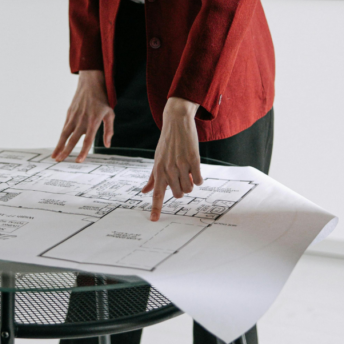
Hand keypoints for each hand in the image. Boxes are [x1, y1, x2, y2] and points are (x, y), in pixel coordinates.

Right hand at [53, 70, 114, 162]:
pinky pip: (64, 128)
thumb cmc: (102, 100)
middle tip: (60, 161)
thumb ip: (109, 130)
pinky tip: (58, 145)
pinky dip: (61, 137)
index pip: (87, 140)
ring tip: (54, 156)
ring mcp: (73, 117)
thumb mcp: (110, 114)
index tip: (78, 161)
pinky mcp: (69, 114)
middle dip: (65, 151)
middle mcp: (82, 120)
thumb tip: (107, 145)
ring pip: (64, 134)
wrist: (90, 84)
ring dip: (59, 146)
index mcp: (93, 122)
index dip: (83, 152)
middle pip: (72, 139)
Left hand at [141, 97, 202, 220]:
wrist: (176, 123)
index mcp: (158, 170)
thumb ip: (152, 177)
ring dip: (190, 184)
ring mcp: (181, 165)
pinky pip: (198, 180)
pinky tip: (195, 170)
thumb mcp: (156, 160)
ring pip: (189, 188)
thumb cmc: (167, 144)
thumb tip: (144, 192)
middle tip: (182, 178)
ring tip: (187, 172)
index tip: (153, 220)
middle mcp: (168, 169)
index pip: (156, 193)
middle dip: (181, 190)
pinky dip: (198, 178)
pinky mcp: (193, 160)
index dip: (155, 208)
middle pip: (177, 194)